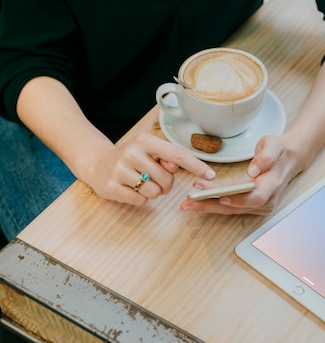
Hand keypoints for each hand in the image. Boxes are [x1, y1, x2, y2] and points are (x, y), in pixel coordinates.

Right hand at [84, 132, 215, 206]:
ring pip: (154, 193)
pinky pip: (140, 201)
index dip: (195, 165)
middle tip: (154, 178)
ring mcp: (120, 171)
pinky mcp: (111, 187)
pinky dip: (140, 199)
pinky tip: (130, 189)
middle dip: (166, 184)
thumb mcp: (148, 150)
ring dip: (153, 192)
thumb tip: (177, 167)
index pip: (177, 154)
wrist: (97, 163)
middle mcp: (131, 153)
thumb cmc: (130, 157)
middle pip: (167, 179)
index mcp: (144, 141)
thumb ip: (166, 157)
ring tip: (141, 183)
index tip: (210, 174)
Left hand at [180, 135, 300, 214]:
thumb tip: (255, 169)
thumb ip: (267, 155)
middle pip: (237, 207)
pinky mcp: (250, 207)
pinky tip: (197, 202)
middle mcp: (266, 201)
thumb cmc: (279, 152)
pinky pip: (230, 208)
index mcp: (273, 185)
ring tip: (187, 204)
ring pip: (231, 210)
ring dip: (208, 206)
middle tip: (190, 200)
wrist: (287, 161)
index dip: (239, 199)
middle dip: (212, 204)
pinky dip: (213, 205)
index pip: (256, 197)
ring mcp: (259, 206)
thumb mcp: (275, 145)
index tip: (221, 196)